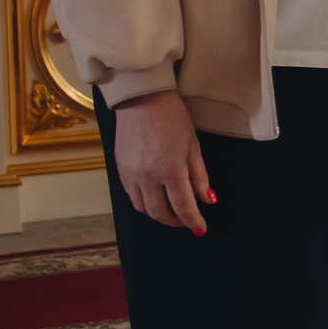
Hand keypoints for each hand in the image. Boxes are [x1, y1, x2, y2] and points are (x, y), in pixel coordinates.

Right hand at [113, 89, 212, 232]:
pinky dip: (145, 203)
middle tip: (188, 221)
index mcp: (169, 170)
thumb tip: (207, 200)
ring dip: (159, 215)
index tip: (201, 228)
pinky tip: (156, 198)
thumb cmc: (172, 119)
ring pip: (143, 208)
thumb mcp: (193, 146)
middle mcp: (147, 177)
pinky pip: (131, 196)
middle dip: (176, 222)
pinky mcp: (120, 170)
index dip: (193, 221)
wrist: (142, 100)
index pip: (183, 207)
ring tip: (173, 212)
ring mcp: (130, 175)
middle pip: (160, 213)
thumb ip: (199, 177)